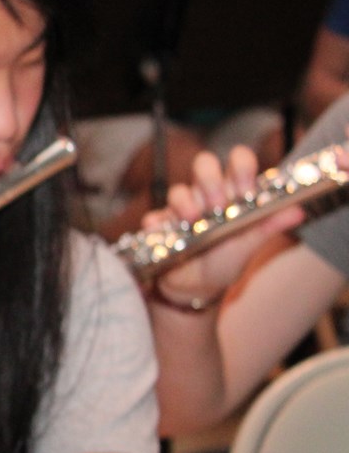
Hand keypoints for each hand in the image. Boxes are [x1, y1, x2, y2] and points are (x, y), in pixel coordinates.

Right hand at [147, 146, 303, 309]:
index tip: (244, 190)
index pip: (238, 162)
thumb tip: (298, 210)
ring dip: (186, 204)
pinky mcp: (160, 224)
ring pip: (178, 190)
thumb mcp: (249, 245)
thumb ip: (269, 226)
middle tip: (217, 205)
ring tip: (194, 223)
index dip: (241, 167)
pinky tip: (167, 236)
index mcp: (233, 193)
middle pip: (203, 164)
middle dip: (209, 180)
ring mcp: (182, 208)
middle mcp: (207, 195)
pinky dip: (159, 226)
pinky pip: (154, 217)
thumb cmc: (224, 263)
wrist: (195, 290)